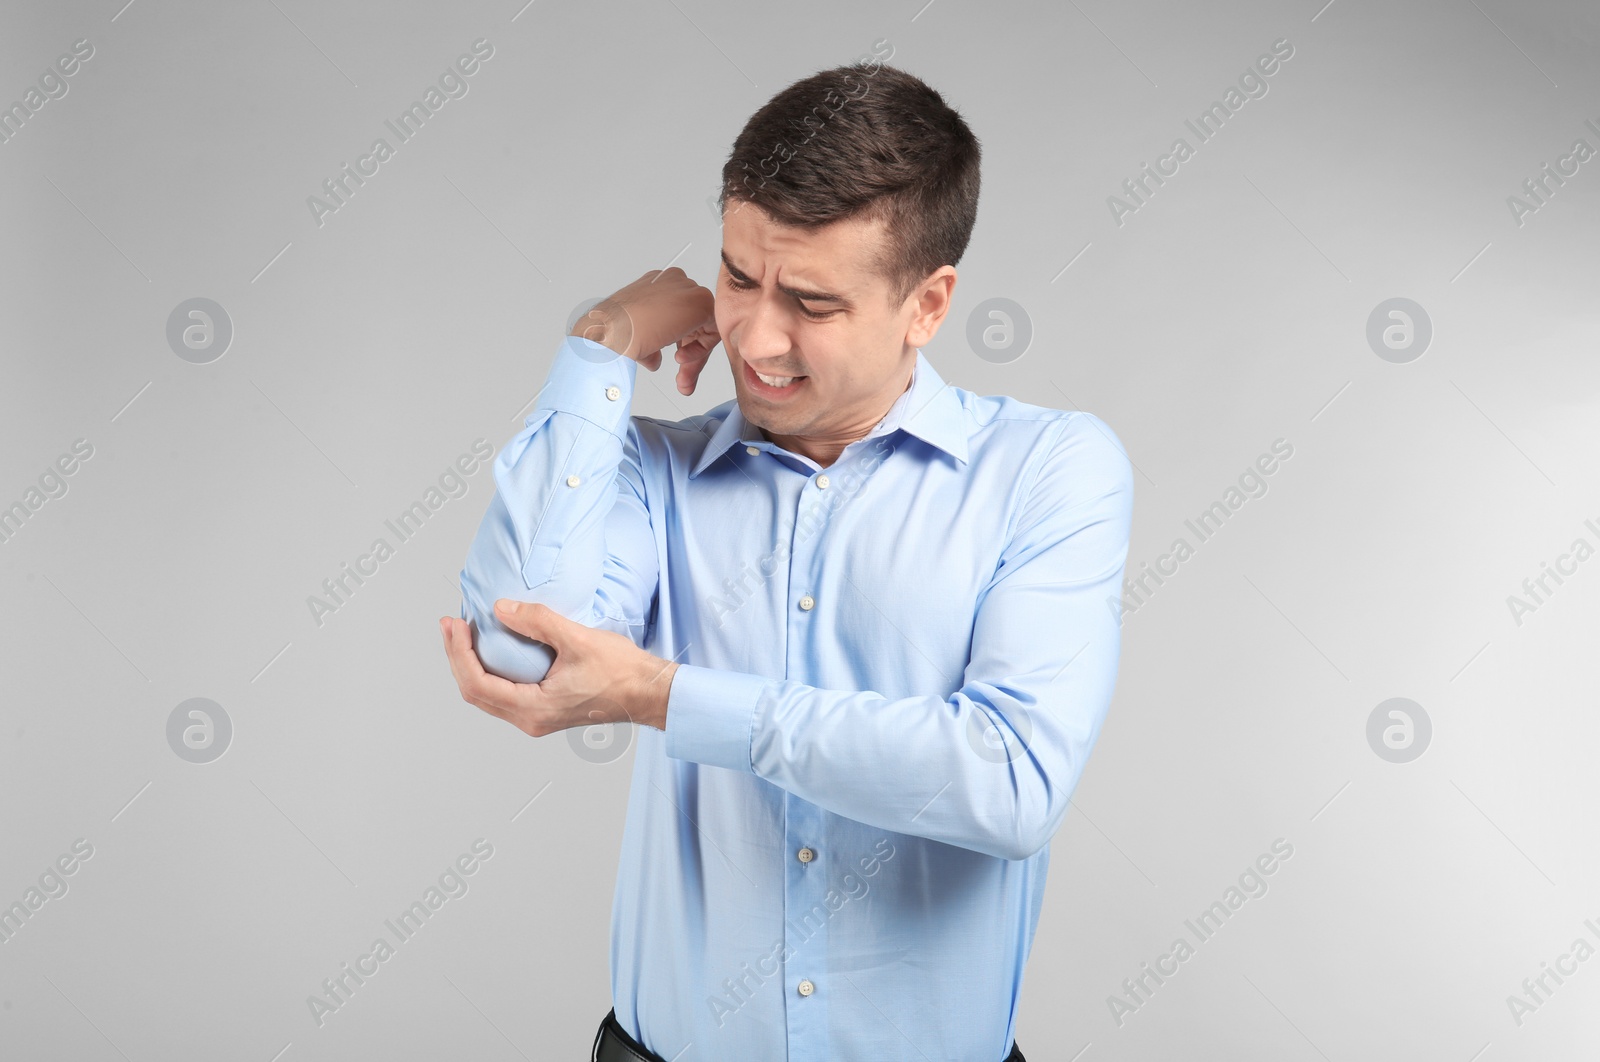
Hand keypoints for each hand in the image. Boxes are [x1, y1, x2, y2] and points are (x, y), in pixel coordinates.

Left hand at [439, 602, 678, 735]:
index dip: (458, 653)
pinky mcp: (543, 711)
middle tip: (450, 625)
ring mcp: (536, 718)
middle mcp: (530, 720)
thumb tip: (500, 609)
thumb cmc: (622, 671)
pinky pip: (502, 695)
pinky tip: (490, 651)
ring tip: (462, 635)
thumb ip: (537, 622)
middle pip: (475, 693)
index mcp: (533, 708)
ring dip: (469, 665)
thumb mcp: (577, 639)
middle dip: (457, 657)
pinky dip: (488, 672)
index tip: (455, 625)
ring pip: (486, 696)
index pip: (477, 684)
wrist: (648, 692)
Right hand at [570, 266, 721, 394]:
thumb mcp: (636, 334)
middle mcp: (672, 283)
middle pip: (695, 322)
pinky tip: (682, 358)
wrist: (611, 332)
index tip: (676, 361)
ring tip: (682, 376)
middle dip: (690, 354)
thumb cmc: (614, 331)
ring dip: (695, 357)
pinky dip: (701, 350)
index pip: (680, 315)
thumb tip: (654, 355)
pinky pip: (713, 330)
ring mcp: (687, 290)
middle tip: (683, 378)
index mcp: (657, 285)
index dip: (681, 344)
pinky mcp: (700, 302)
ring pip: (704, 327)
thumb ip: (652, 340)